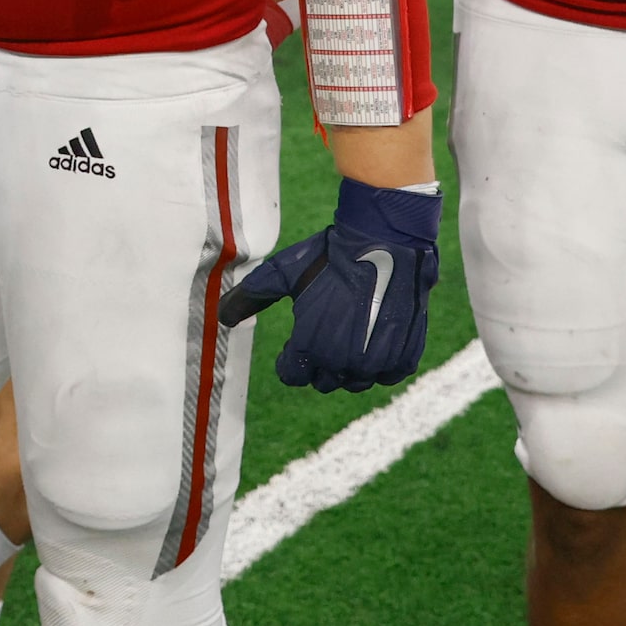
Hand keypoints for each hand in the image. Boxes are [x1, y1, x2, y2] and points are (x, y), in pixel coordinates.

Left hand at [218, 177, 440, 392]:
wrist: (385, 244)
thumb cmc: (329, 257)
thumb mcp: (282, 273)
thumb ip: (250, 297)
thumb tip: (221, 317)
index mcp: (309, 347)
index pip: (292, 375)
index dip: (291, 360)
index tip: (297, 343)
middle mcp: (342, 362)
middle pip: (323, 381)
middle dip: (318, 363)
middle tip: (324, 334)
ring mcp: (376, 362)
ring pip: (355, 382)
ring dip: (349, 367)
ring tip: (348, 338)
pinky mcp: (404, 357)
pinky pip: (387, 376)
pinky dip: (380, 365)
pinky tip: (375, 342)